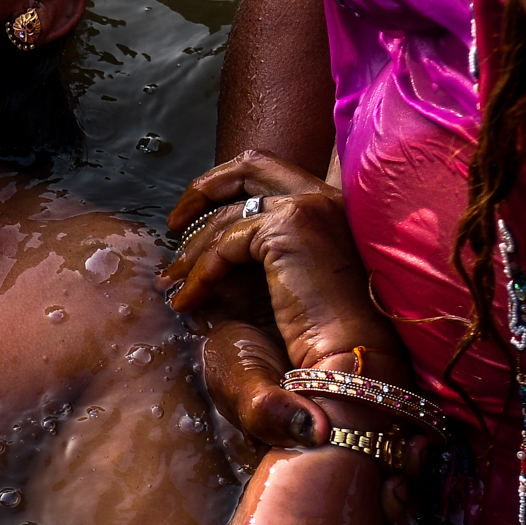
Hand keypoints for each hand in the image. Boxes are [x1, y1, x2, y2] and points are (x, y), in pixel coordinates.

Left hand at [165, 152, 403, 443]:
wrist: (355, 357)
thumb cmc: (329, 334)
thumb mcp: (297, 276)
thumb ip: (272, 250)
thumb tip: (221, 242)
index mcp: (332, 205)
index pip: (272, 172)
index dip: (230, 183)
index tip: (198, 211)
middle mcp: (323, 196)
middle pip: (249, 167)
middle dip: (203, 189)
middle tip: (174, 225)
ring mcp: (307, 207)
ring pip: (228, 216)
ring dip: (192, 252)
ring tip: (170, 283)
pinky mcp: (287, 228)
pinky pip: (225, 245)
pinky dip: (200, 273)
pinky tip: (188, 300)